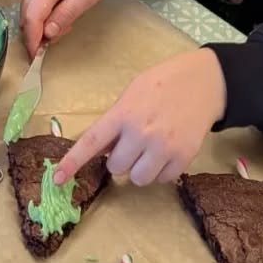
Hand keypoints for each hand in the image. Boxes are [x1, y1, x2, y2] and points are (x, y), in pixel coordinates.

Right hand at [19, 0, 115, 56]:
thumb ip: (66, 14)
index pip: (33, 16)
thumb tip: (47, 33)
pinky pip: (32, 4)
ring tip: (64, 26)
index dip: (32, 39)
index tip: (35, 58)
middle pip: (26, 16)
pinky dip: (41, 16)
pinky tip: (59, 17)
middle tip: (59, 38)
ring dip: (40, 26)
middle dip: (37, 34)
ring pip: (27, 11)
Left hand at [53, 49, 226, 186]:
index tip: (57, 178)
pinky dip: (162, 170)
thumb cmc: (163, 84)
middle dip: (121, 159)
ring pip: (138, 179)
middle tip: (133, 143)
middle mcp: (141, 132)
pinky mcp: (183, 158)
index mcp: (123, 113)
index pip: (92, 141)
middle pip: (116, 167)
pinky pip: (163, 180)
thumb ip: (115, 120)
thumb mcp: (132, 93)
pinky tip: (168, 150)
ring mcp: (164, 147)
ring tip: (151, 148)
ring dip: (140, 168)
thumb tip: (100, 150)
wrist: (205, 82)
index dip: (73, 162)